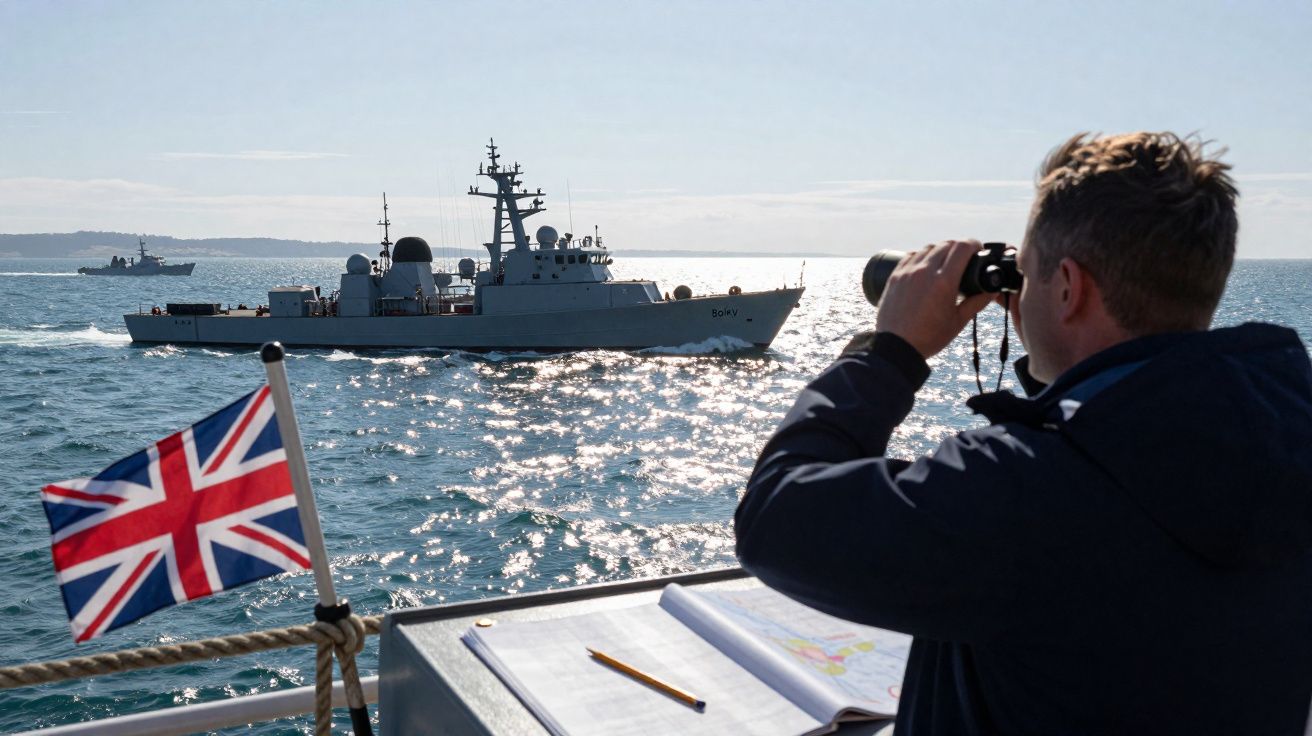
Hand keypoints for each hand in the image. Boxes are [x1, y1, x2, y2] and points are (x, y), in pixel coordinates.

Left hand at [874, 240, 994, 358]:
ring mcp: (907, 272)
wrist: (896, 347)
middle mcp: (924, 272)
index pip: (962, 248)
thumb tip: (994, 291)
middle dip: (959, 247)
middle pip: (947, 244)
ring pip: (928, 247)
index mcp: (944, 282)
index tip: (978, 250)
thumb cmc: (929, 338)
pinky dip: (922, 256)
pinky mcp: (895, 276)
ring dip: (941, 250)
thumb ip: (977, 303)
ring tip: (946, 262)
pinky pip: (911, 255)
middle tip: (965, 258)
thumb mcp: (958, 321)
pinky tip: (927, 265)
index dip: (974, 244)